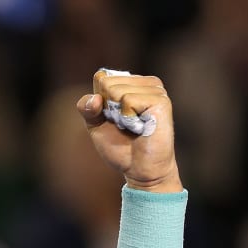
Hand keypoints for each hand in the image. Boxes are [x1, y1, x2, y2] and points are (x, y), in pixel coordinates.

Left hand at [76, 71, 182, 192]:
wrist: (139, 169)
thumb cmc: (120, 147)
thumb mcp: (95, 125)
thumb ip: (87, 109)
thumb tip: (95, 98)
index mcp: (132, 84)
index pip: (101, 77)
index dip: (97, 102)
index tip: (111, 118)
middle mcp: (145, 83)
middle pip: (107, 83)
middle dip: (107, 109)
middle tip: (124, 125)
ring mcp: (155, 90)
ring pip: (117, 90)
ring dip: (118, 116)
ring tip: (133, 127)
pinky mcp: (160, 100)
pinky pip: (128, 100)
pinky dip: (127, 118)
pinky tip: (140, 127)